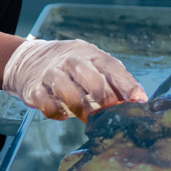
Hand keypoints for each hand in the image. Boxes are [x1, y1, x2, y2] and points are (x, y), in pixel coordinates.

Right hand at [2, 38, 147, 121]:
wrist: (29, 60)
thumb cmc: (73, 68)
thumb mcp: (93, 65)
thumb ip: (115, 81)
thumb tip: (141, 100)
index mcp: (88, 54)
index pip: (108, 65)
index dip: (125, 83)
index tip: (138, 99)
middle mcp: (68, 60)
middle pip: (85, 72)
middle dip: (101, 93)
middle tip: (109, 109)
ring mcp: (49, 73)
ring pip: (64, 87)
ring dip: (80, 106)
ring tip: (87, 117)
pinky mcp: (34, 88)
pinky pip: (46, 103)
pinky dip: (57, 112)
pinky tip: (64, 114)